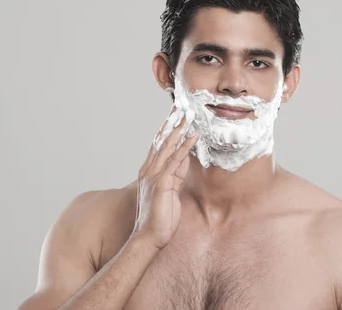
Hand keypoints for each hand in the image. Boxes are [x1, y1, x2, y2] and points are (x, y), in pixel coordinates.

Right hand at [131, 107, 198, 249]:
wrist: (149, 236)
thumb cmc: (159, 217)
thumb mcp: (170, 190)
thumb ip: (176, 173)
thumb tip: (185, 157)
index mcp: (148, 172)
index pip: (158, 145)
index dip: (166, 129)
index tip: (174, 115)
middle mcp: (148, 170)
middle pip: (161, 140)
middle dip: (171, 123)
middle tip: (180, 106)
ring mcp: (154, 176)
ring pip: (167, 146)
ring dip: (179, 129)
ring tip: (188, 115)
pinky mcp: (162, 183)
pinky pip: (175, 160)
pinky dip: (184, 147)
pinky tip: (192, 136)